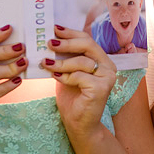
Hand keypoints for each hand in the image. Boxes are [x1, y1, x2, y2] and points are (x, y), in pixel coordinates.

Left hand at [42, 25, 115, 140]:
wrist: (79, 124)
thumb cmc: (73, 98)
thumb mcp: (67, 73)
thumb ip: (64, 58)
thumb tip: (49, 40)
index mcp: (101, 60)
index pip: (87, 39)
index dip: (70, 33)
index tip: (54, 29)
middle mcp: (108, 66)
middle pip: (87, 45)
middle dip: (66, 42)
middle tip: (48, 42)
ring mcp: (107, 77)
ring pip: (82, 61)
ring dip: (60, 61)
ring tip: (45, 63)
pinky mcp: (101, 88)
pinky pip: (79, 76)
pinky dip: (65, 76)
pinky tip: (56, 77)